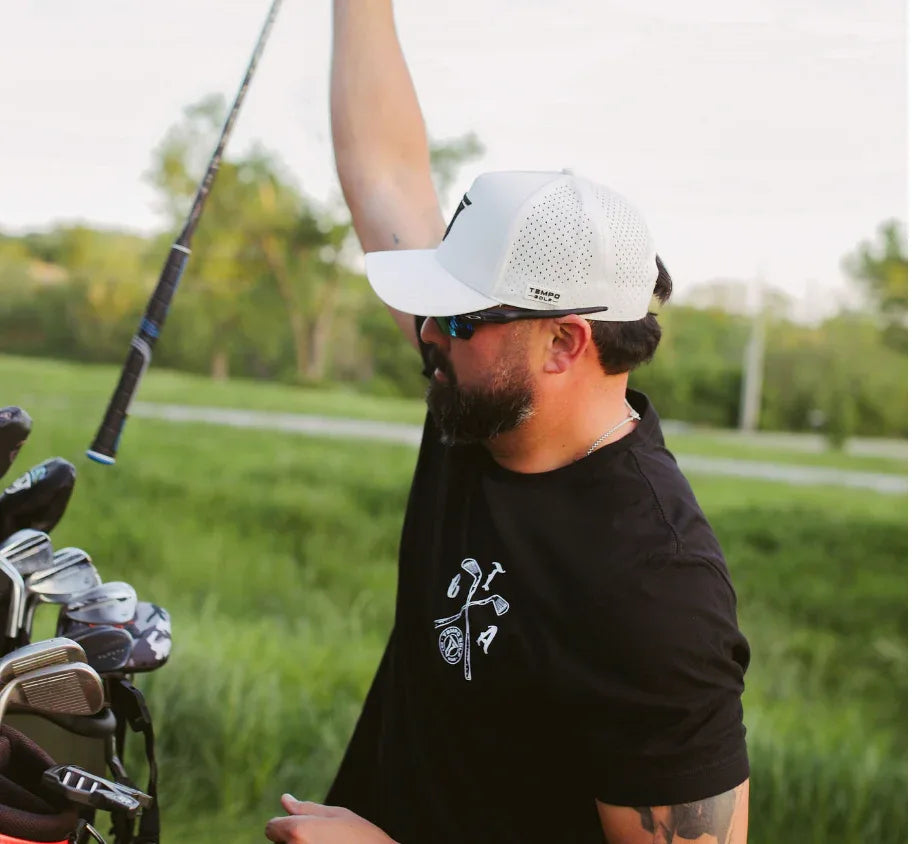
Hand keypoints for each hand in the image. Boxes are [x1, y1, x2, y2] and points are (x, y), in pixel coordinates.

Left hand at [265, 794, 397, 843]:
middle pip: (281, 843)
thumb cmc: (362, 839)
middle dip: (296, 840)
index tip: (307, 830)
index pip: (272, 828)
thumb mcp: (337, 816)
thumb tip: (285, 800)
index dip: (287, 826)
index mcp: (297, 831)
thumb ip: (307, 809)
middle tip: (324, 842)